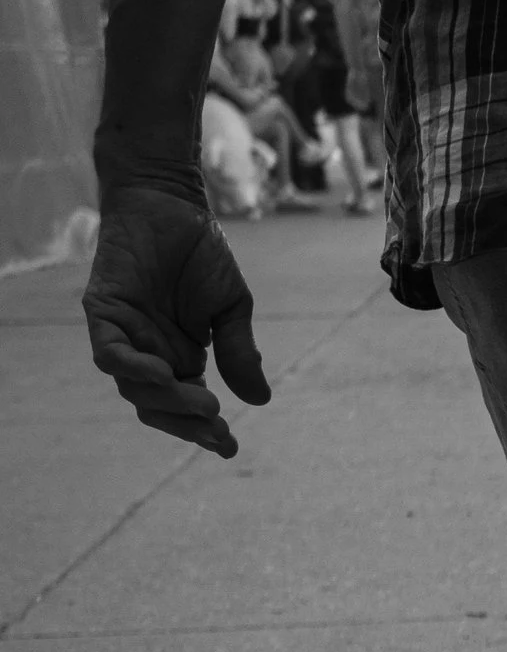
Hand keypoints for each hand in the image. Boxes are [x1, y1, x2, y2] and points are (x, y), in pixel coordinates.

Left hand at [83, 183, 269, 456]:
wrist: (171, 203)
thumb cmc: (200, 251)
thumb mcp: (231, 308)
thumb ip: (239, 352)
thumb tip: (258, 401)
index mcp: (179, 357)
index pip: (186, 405)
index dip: (203, 431)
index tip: (230, 448)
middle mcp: (149, 352)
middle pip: (156, 407)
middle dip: (186, 426)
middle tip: (218, 431)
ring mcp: (124, 334)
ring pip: (134, 388)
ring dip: (168, 402)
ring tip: (206, 405)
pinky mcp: (104, 312)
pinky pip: (110, 354)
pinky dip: (132, 370)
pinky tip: (163, 375)